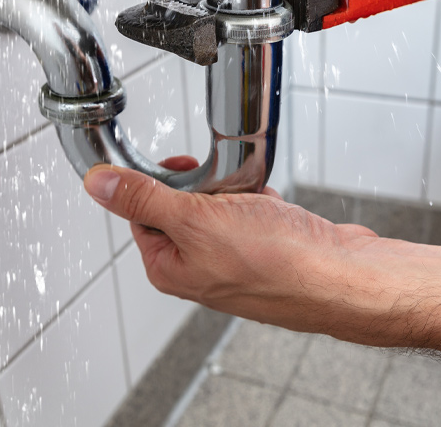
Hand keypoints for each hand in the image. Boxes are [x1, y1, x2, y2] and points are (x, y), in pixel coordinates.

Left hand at [84, 159, 440, 379]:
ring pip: (221, 205)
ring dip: (235, 190)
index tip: (176, 165)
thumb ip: (144, 199)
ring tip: (253, 194)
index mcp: (172, 266)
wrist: (342, 276)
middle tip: (222, 180)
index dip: (156, 183)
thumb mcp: (196, 220)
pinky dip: (260, 199)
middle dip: (204, 185)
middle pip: (184, 206)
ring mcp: (237, 256)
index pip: (142, 213)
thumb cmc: (277, 261)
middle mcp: (201, 266)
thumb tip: (98, 184)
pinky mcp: (267, 246)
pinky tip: (273, 204)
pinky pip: (253, 210)